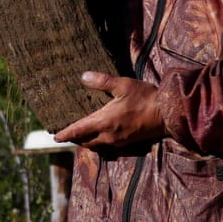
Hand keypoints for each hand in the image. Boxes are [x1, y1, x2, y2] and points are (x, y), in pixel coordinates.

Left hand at [52, 72, 167, 148]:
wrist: (167, 114)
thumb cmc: (145, 98)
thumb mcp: (123, 85)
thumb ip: (102, 81)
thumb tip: (83, 76)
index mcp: (104, 121)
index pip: (79, 130)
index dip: (66, 133)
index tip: (55, 137)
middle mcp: (109, 135)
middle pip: (85, 141)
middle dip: (75, 138)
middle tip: (66, 134)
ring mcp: (118, 141)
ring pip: (96, 144)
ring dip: (87, 141)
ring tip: (81, 134)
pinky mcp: (127, 142)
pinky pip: (107, 144)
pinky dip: (99, 141)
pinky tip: (101, 133)